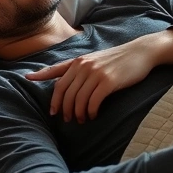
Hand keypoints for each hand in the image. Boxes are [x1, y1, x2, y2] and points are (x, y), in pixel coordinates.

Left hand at [26, 42, 157, 122]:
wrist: (141, 52)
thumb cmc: (118, 59)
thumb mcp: (95, 60)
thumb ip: (79, 69)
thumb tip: (64, 81)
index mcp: (79, 61)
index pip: (55, 73)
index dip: (43, 81)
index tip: (32, 85)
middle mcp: (84, 66)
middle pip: (65, 92)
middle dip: (63, 108)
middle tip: (67, 119)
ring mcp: (96, 73)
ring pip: (78, 99)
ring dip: (77, 113)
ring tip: (81, 120)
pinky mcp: (108, 82)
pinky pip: (92, 102)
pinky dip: (90, 112)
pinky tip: (93, 115)